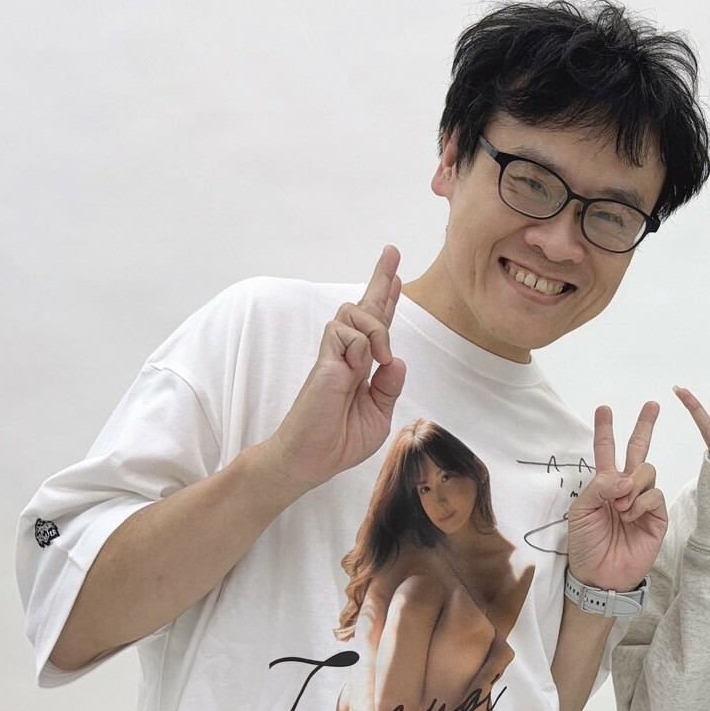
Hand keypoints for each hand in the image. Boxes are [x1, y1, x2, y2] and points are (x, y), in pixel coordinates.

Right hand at [260, 246, 408, 490]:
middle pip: (364, 307)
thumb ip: (389, 386)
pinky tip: (362, 363)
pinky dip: (361, 344)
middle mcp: (348, 355)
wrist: (313, 460)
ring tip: (381, 355)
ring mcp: (334, 356)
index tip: (396, 278)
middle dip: (380, 278)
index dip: (388, 302)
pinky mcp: (324, 362)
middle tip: (392, 251)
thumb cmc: (339, 441)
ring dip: (377, 326)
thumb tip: (396, 359)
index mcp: (362, 367)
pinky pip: (345, 333)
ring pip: (354, 313)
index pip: (377, 327)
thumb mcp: (378, 415)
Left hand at [566, 403, 666, 591]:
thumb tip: (624, 476)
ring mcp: (643, 501)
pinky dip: (641, 502)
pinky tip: (631, 516)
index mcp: (604, 485)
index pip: (606, 451)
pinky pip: (655, 494)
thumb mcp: (580, 513)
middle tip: (652, 405)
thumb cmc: (586, 545)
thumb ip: (598, 488)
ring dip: (632, 485)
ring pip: (647, 470)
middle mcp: (626, 488)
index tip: (604, 409)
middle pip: (638, 450)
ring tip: (620, 508)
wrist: (601, 576)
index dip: (605, 430)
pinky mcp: (657, 516)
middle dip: (645, 426)